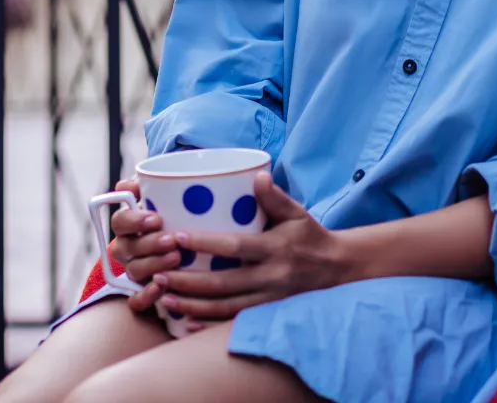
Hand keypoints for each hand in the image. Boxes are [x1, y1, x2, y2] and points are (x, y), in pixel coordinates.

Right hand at [105, 178, 182, 311]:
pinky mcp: (144, 293)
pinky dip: (145, 296)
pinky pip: (135, 301)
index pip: (120, 221)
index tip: (156, 219)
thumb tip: (129, 186)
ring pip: (134, 272)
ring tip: (177, 259)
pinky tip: (160, 289)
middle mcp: (127, 250)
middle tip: (172, 240)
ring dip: (153, 265)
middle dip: (149, 244)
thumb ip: (150, 186)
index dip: (134, 220)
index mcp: (128, 226)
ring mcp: (135, 272)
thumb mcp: (166, 197)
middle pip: (127, 248)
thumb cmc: (177, 215)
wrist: (197, 248)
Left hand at [137, 171, 349, 320]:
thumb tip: (257, 175)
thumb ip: (275, 197)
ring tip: (164, 297)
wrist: (337, 271)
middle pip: (223, 283)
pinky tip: (186, 319)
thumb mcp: (297, 214)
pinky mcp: (267, 313)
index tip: (178, 236)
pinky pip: (234, 321)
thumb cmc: (310, 236)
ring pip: (225, 307)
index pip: (235, 247)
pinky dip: (209, 322)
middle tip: (159, 272)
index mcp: (276, 249)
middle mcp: (271, 278)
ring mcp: (268, 300)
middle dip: (188, 281)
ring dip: (192, 304)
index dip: (205, 243)